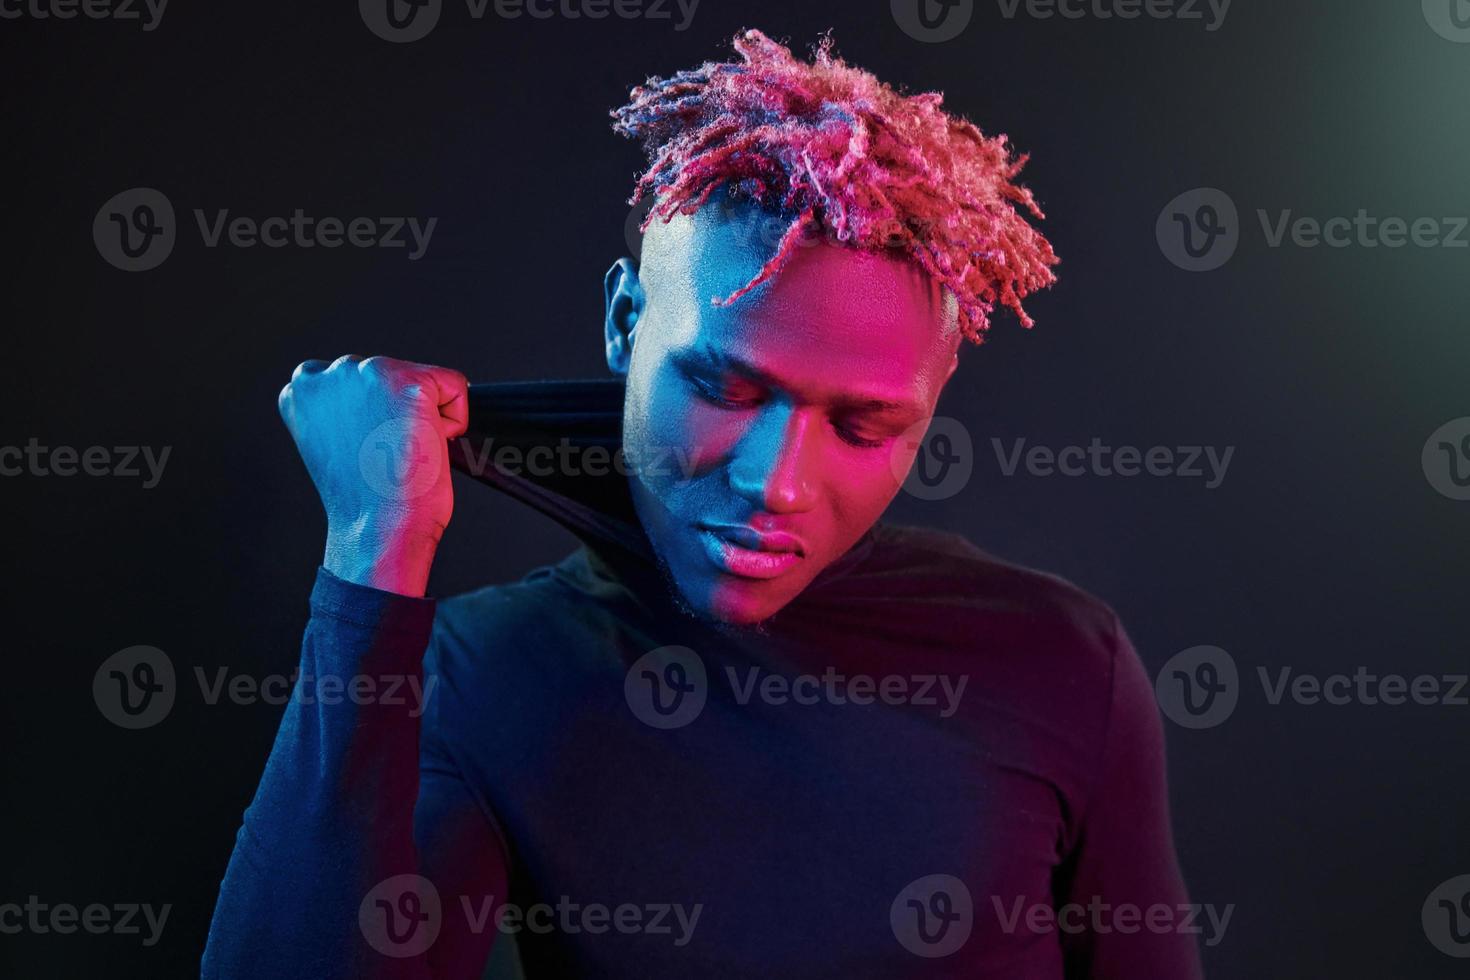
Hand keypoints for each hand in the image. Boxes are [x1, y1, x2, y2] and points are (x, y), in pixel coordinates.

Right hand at [277, 355, 467, 595]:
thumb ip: (347, 409)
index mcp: (302, 389)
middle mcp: (330, 373)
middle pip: (392, 374)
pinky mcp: (410, 384)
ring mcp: (370, 374)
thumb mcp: (337, 442)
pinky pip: (455, 386)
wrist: (378, 529)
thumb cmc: (364, 500)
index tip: (367, 448)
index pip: (356, 379)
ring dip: (425, 415)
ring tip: (402, 452)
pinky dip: (455, 419)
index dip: (375, 415)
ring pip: (424, 379)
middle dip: (399, 412)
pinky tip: (428, 446)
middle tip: (386, 454)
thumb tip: (383, 398)